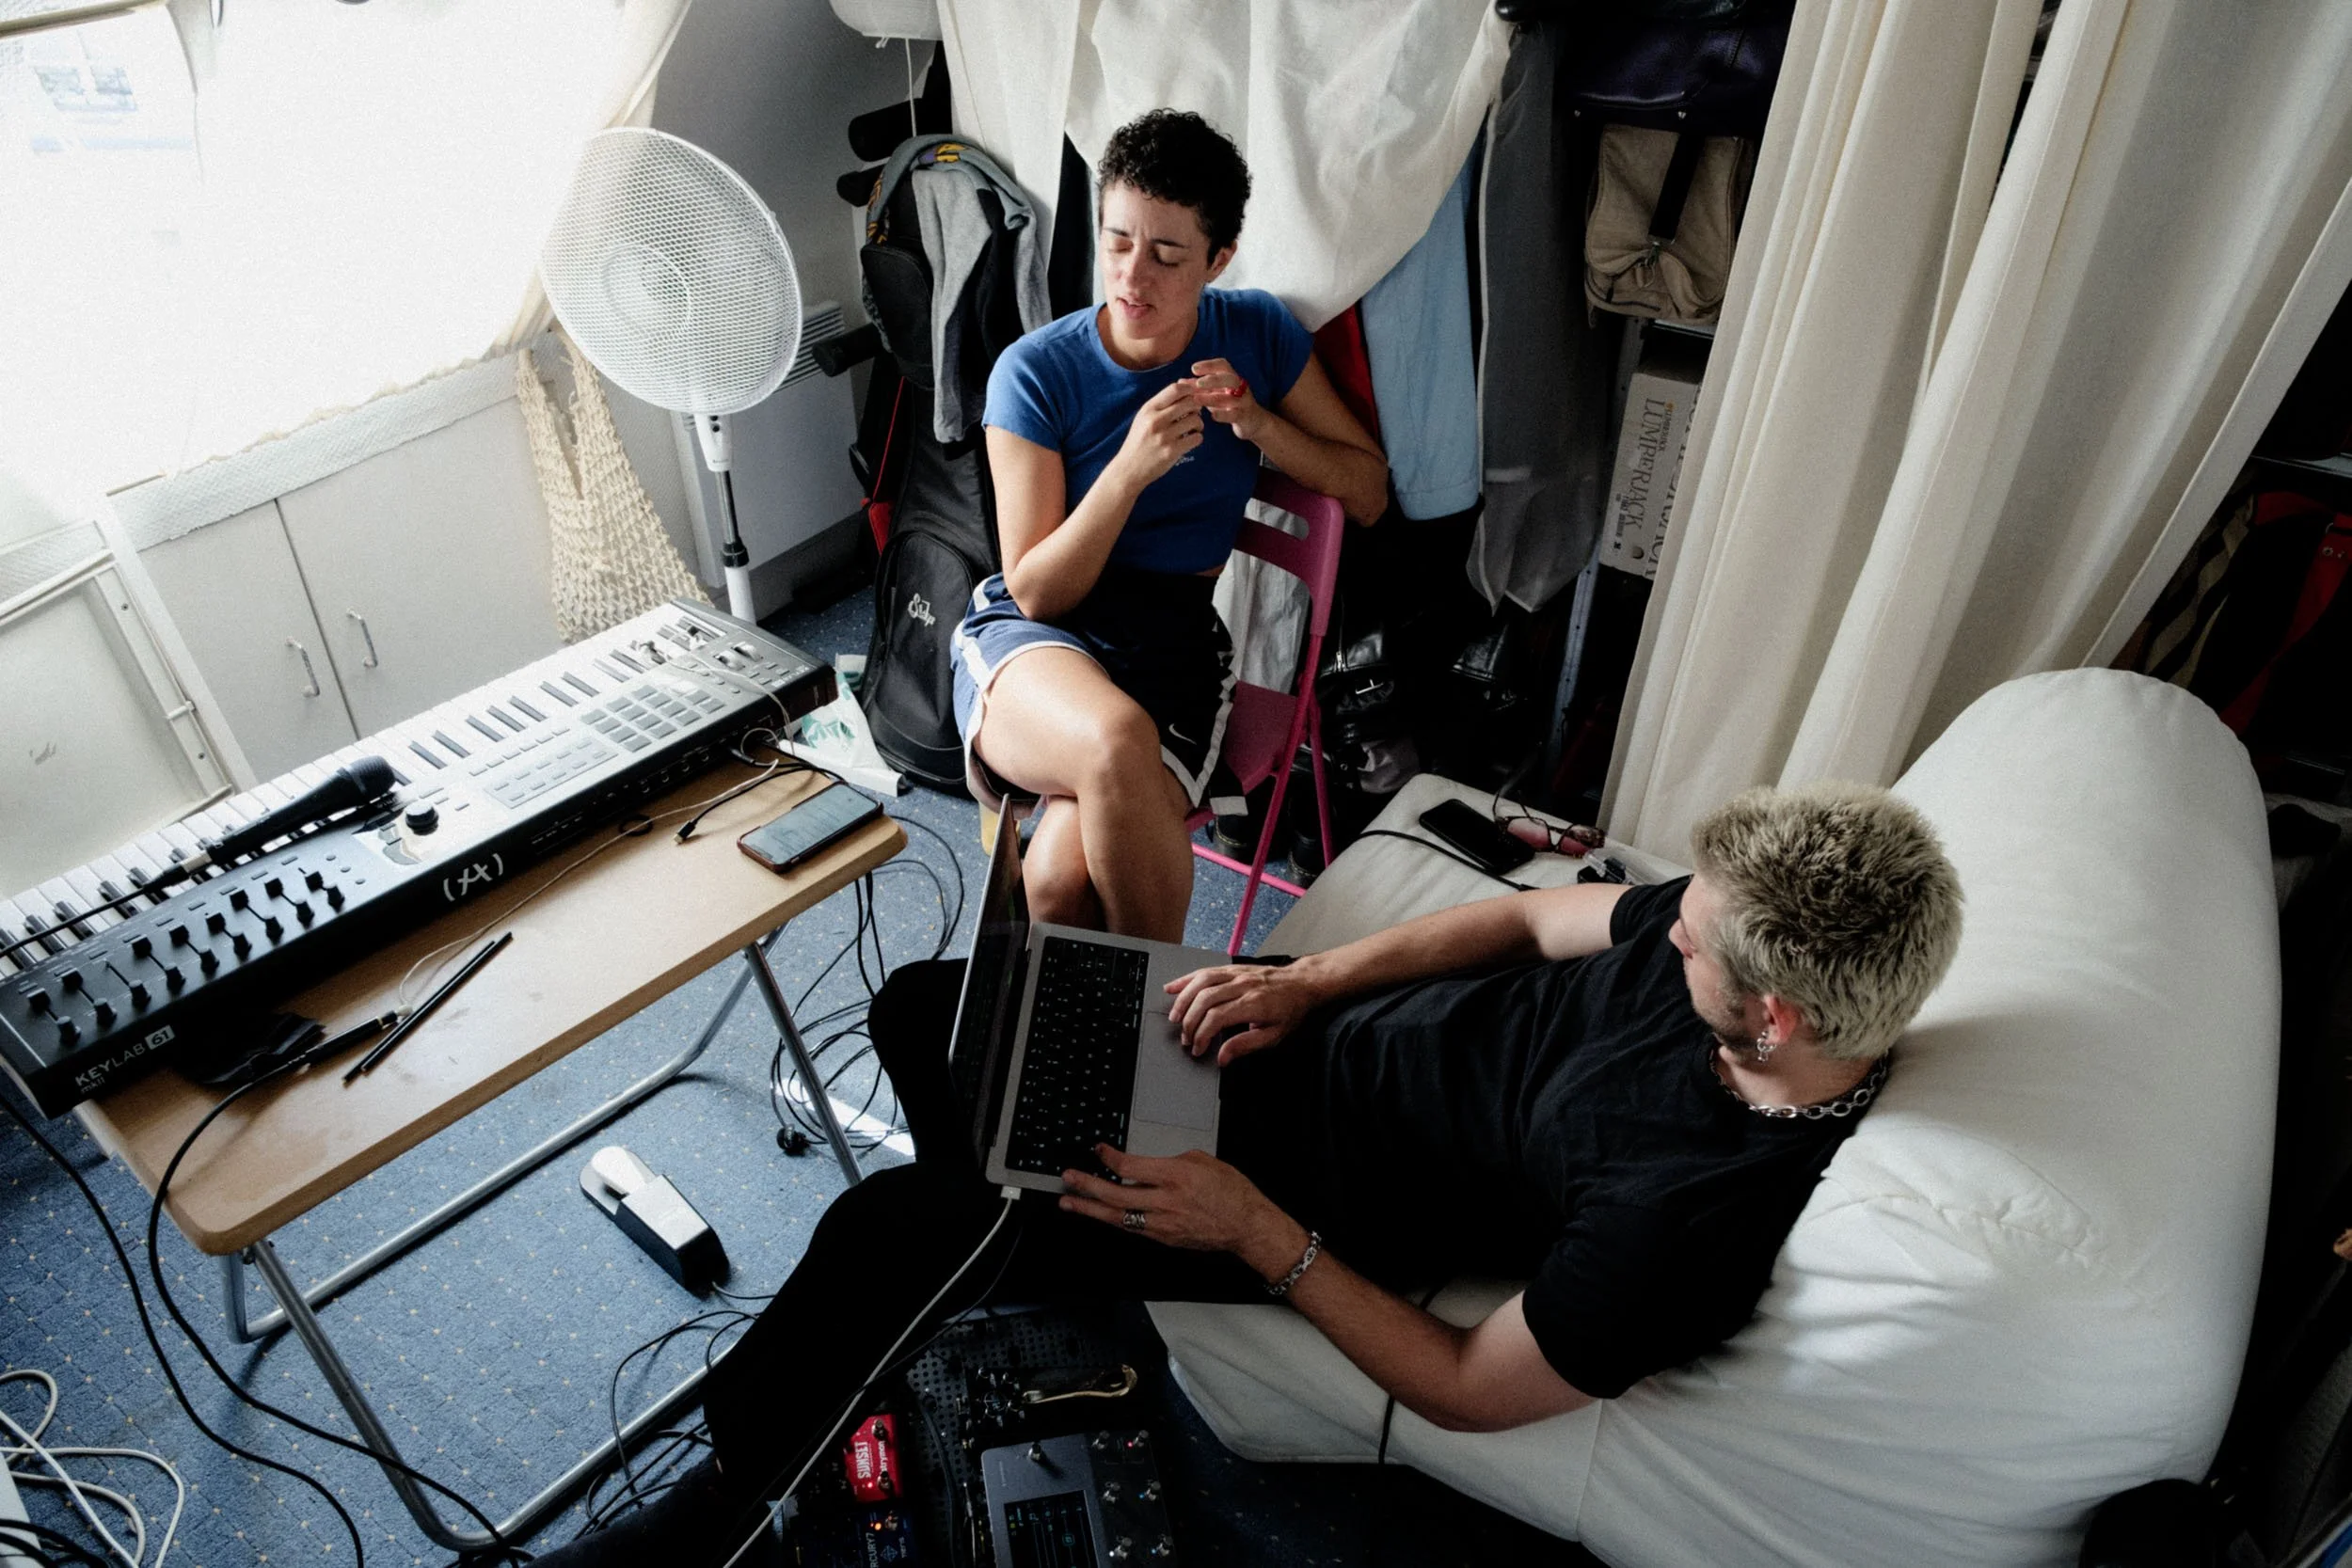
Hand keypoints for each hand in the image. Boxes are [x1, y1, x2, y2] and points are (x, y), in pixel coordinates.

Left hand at [1060, 1144, 1296, 1271]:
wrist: (1246, 1225)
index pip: (1130, 1168)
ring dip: (1090, 1209)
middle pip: (1115, 1195)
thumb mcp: (1203, 1160)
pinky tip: (1101, 1215)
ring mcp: (1162, 1223)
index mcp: (1175, 1176)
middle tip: (1068, 1178)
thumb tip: (1150, 1164)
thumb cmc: (1231, 1192)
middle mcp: (1165, 1201)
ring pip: (1117, 1217)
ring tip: (1069, 1202)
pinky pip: (1132, 1228)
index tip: (1099, 1150)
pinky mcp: (1164, 1238)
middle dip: (1087, 1186)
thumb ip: (1172, 1160)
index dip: (1109, 1158)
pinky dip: (1113, 1220)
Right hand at [1110, 380, 1203, 489]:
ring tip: (1192, 429)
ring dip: (1199, 424)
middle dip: (1197, 406)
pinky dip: (1197, 438)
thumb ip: (1162, 403)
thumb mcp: (1144, 417)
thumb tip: (1186, 384)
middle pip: (1190, 402)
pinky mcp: (1171, 452)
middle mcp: (1156, 420)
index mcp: (1149, 409)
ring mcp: (1164, 436)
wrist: (1128, 469)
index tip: (1194, 394)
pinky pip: (1196, 438)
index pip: (1176, 388)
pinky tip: (1190, 440)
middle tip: (1195, 413)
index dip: (1190, 388)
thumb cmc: (1139, 441)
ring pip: (1195, 420)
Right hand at [1163, 961, 1323, 1062]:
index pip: (1216, 1018)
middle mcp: (1242, 986)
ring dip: (1183, 1000)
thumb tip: (1222, 1057)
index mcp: (1253, 1004)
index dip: (1202, 1035)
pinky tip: (1174, 987)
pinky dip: (1187, 979)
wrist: (1303, 983)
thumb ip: (1246, 1046)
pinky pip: (1205, 971)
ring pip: (1201, 982)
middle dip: (1189, 1021)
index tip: (1198, 1048)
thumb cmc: (1291, 1010)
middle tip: (1185, 1038)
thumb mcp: (1274, 1035)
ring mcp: (1236, 974)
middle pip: (1204, 1000)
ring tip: (1174, 1017)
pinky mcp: (1233, 969)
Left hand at [1180, 357, 1265, 441]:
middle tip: (1198, 382)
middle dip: (1213, 379)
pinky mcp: (1245, 416)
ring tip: (1197, 399)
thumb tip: (1180, 382)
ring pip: (1230, 397)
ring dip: (1212, 398)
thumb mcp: (1216, 394)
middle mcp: (1240, 387)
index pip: (1223, 365)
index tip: (1194, 368)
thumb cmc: (1230, 405)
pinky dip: (1224, 415)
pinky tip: (1212, 416)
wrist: (1253, 422)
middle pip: (1229, 378)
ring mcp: (1244, 402)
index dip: (1209, 365)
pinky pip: (1235, 414)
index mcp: (1232, 379)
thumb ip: (1200, 388)